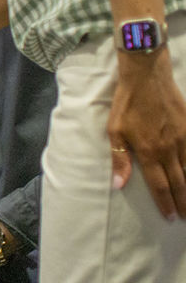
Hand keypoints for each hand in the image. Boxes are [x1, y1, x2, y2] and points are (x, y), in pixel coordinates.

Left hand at [108, 49, 185, 218]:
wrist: (147, 77)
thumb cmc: (127, 103)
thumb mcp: (115, 130)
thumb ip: (119, 158)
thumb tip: (118, 185)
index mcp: (148, 152)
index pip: (159, 185)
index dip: (165, 203)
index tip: (170, 217)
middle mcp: (168, 150)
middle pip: (179, 183)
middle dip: (182, 202)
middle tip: (185, 217)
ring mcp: (183, 140)